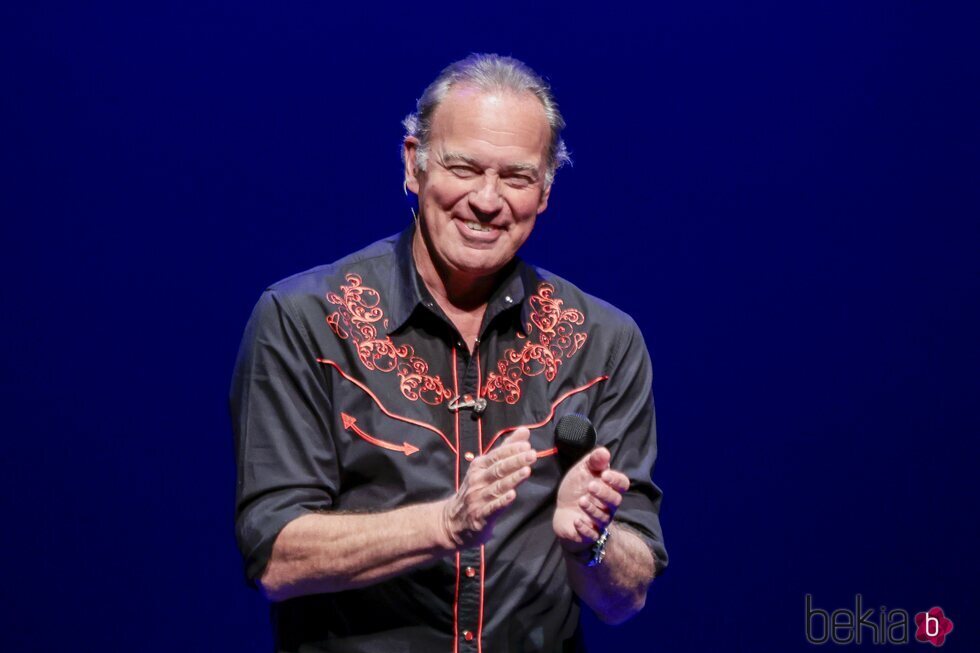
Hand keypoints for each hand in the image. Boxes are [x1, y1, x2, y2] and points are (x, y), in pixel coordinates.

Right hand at [440, 428, 537, 548]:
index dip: (511, 450)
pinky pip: (492, 507)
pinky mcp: (479, 515)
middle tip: (532, 455)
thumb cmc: (476, 489)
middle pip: (498, 469)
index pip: (496, 455)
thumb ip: (506, 449)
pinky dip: (502, 500)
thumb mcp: (486, 467)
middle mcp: (477, 480)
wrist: (453, 520)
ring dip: (512, 479)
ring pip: (497, 487)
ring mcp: (477, 498)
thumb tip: (525, 431)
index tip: (526, 445)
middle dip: (515, 461)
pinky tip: (512, 495)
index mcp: (479, 466)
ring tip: (527, 471)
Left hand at [552, 447, 629, 553]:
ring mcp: (598, 521)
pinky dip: (584, 528)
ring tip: (582, 501)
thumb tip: (604, 451)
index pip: (623, 484)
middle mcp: (607, 506)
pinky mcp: (587, 533)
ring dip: (593, 509)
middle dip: (604, 493)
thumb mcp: (583, 471)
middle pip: (615, 501)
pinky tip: (577, 521)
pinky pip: (591, 534)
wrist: (564, 512)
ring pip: (603, 518)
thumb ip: (594, 461)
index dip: (616, 480)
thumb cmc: (577, 489)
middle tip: (590, 486)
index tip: (604, 474)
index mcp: (609, 488)